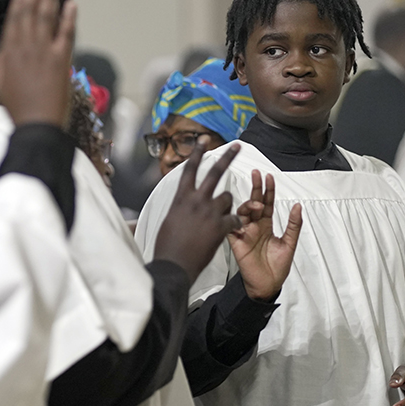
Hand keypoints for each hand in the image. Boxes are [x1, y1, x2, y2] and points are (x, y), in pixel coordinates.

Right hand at [0, 0, 76, 127]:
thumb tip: (4, 50)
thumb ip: (3, 64)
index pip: (14, 20)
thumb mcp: (0, 85)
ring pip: (46, 18)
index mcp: (9, 54)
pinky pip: (66, 33)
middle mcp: (26, 48)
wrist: (36, 125)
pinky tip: (71, 3)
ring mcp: (45, 52)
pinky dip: (69, 17)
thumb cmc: (18, 109)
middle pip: (30, 13)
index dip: (18, 1)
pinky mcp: (62, 60)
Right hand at [152, 139, 241, 283]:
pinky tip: (230, 230)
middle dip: (228, 157)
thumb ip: (180, 208)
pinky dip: (234, 224)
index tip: (204, 140)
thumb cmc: (167, 246)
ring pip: (228, 198)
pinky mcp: (220, 226)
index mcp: (181, 198)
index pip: (190, 169)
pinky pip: (234, 219)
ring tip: (220, 218)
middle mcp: (196, 201)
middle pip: (215, 173)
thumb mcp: (169, 220)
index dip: (197, 153)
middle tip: (237, 146)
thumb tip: (182, 205)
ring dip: (227, 206)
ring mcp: (209, 213)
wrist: (173, 265)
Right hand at [228, 170, 301, 300]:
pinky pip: (231, 228)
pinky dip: (234, 220)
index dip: (268, 190)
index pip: (267, 203)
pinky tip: (241, 217)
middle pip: (254, 203)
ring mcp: (244, 233)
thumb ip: (293, 225)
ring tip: (258, 203)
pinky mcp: (236, 243)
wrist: (267, 285)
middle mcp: (254, 226)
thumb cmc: (277, 267)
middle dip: (255, 188)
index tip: (269, 177)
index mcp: (266, 225)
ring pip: (242, 212)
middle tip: (257, 174)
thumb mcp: (289, 244)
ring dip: (249, 205)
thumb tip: (297, 206)